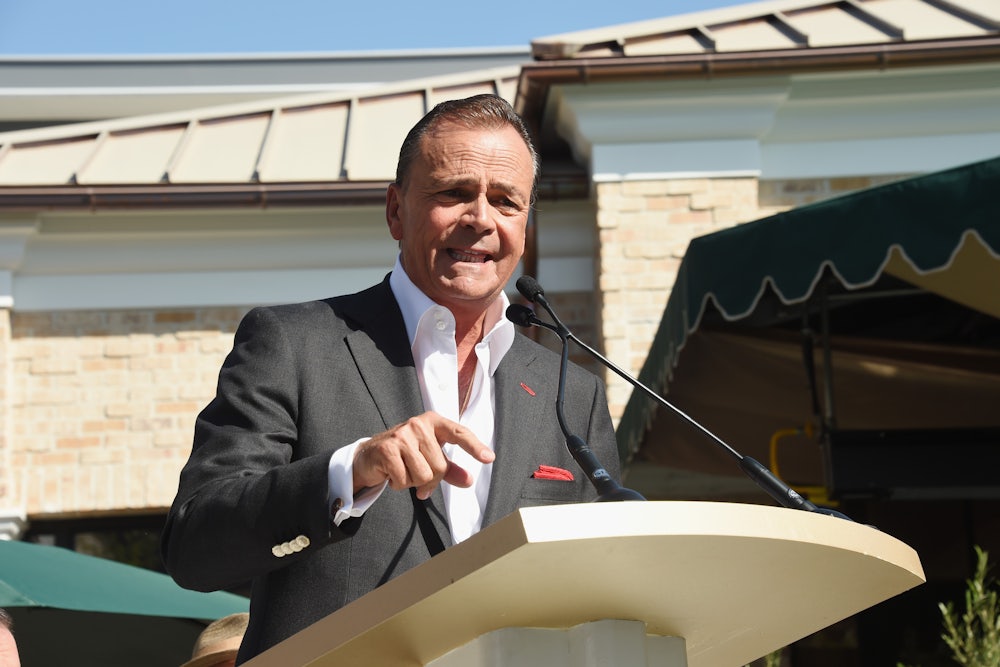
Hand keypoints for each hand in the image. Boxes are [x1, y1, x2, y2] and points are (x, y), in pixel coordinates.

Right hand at [353, 411, 494, 499]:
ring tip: (403, 472)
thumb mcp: (430, 459)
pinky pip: (404, 480)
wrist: (369, 456)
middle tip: (415, 476)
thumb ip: (450, 470)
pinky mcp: (387, 449)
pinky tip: (391, 474)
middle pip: (439, 467)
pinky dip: (398, 484)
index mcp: (434, 423)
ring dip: (412, 483)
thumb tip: (468, 481)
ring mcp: (402, 435)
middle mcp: (418, 424)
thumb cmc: (405, 455)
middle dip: (429, 480)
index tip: (489, 458)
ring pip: (423, 476)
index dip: (474, 446)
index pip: (459, 433)